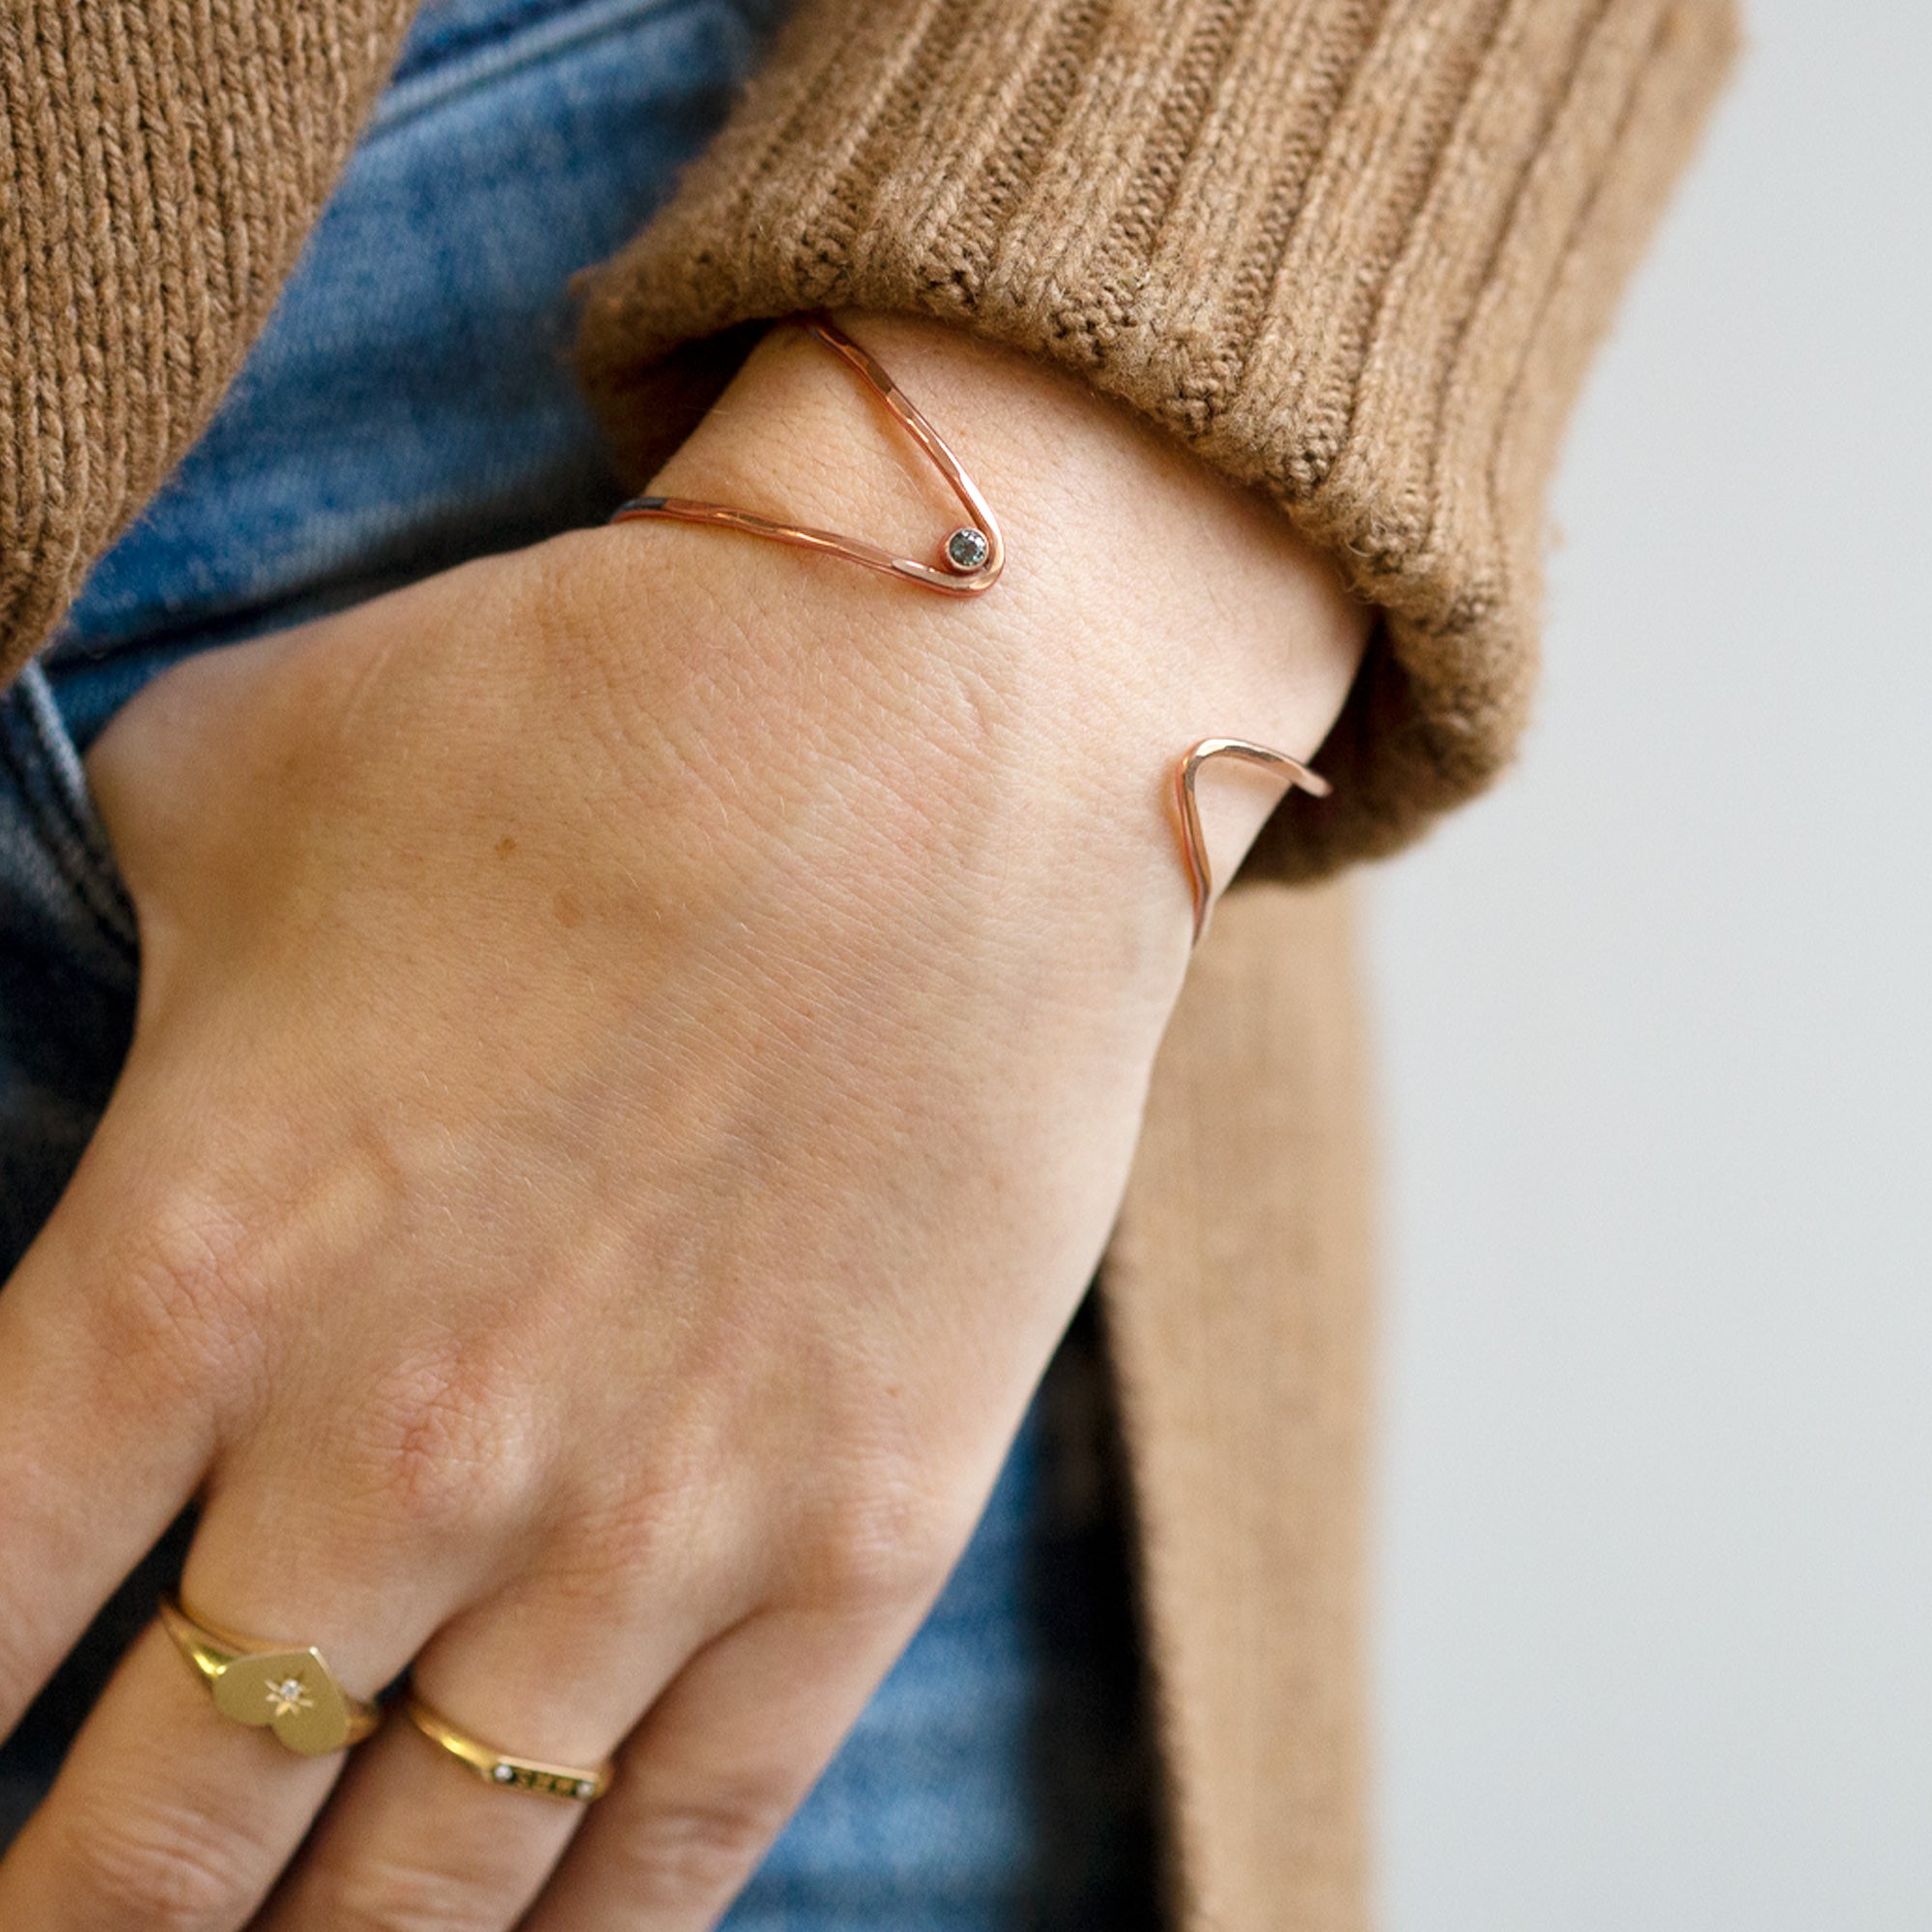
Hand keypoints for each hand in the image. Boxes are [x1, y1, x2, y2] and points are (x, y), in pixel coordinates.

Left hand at [0, 313, 1365, 1928]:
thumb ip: (66, 944)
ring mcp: (656, 1524)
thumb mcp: (230, 782)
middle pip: (150, 1848)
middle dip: (72, 1930)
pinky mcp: (858, 1535)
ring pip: (413, 1901)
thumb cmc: (582, 718)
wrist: (951, 720)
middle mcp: (405, 1450)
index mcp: (201, 1261)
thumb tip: (22, 1015)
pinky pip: (677, 1849)